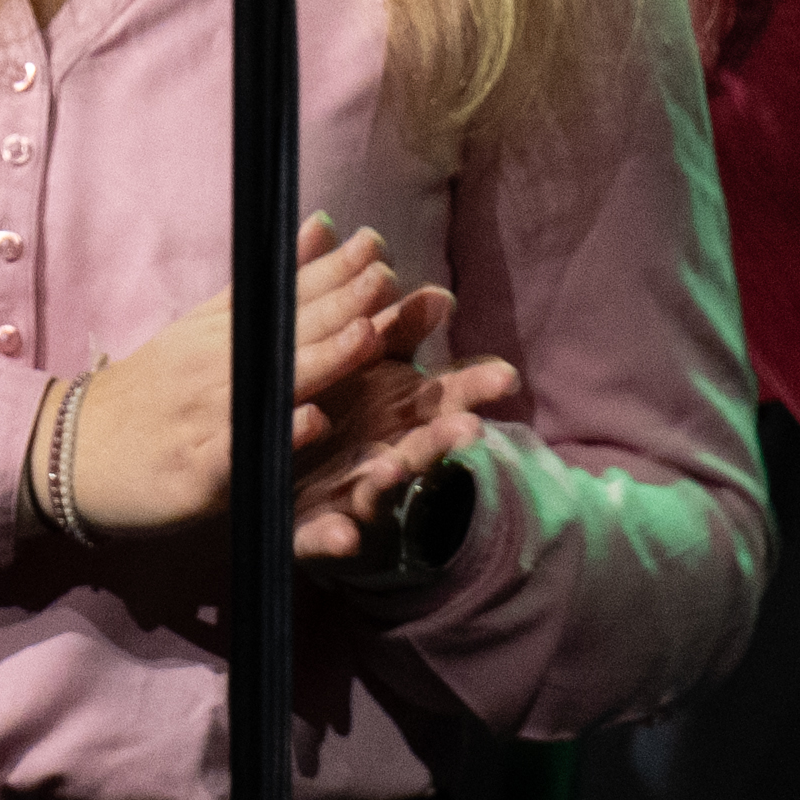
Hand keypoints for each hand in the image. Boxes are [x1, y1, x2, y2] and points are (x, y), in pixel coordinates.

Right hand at [69, 218, 439, 545]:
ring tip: (367, 335)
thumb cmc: (151, 390)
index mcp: (226, 333)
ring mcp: (207, 416)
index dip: (333, 271)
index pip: (286, 295)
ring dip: (322, 359)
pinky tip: (312, 422)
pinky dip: (275, 437)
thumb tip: (324, 226)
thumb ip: (267, 287)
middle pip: (287, 331)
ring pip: (273, 385)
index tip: (376, 243)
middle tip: (386, 276)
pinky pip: (241, 450)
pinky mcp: (199, 471)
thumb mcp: (204, 328)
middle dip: (341, 303)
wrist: (73, 448)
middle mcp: (219, 366)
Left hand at [293, 305, 521, 579]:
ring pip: (378, 488)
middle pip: (426, 445)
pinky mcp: (311, 528)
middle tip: (471, 429)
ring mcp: (350, 493)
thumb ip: (392, 323)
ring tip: (397, 469)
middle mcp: (388, 452)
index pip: (448, 394)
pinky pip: (320, 536)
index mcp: (401, 409)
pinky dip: (334, 538)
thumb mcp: (368, 360)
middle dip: (447, 439)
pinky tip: (344, 537)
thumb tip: (401, 261)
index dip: (476, 387)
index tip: (508, 378)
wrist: (291, 476)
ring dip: (391, 479)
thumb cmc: (346, 411)